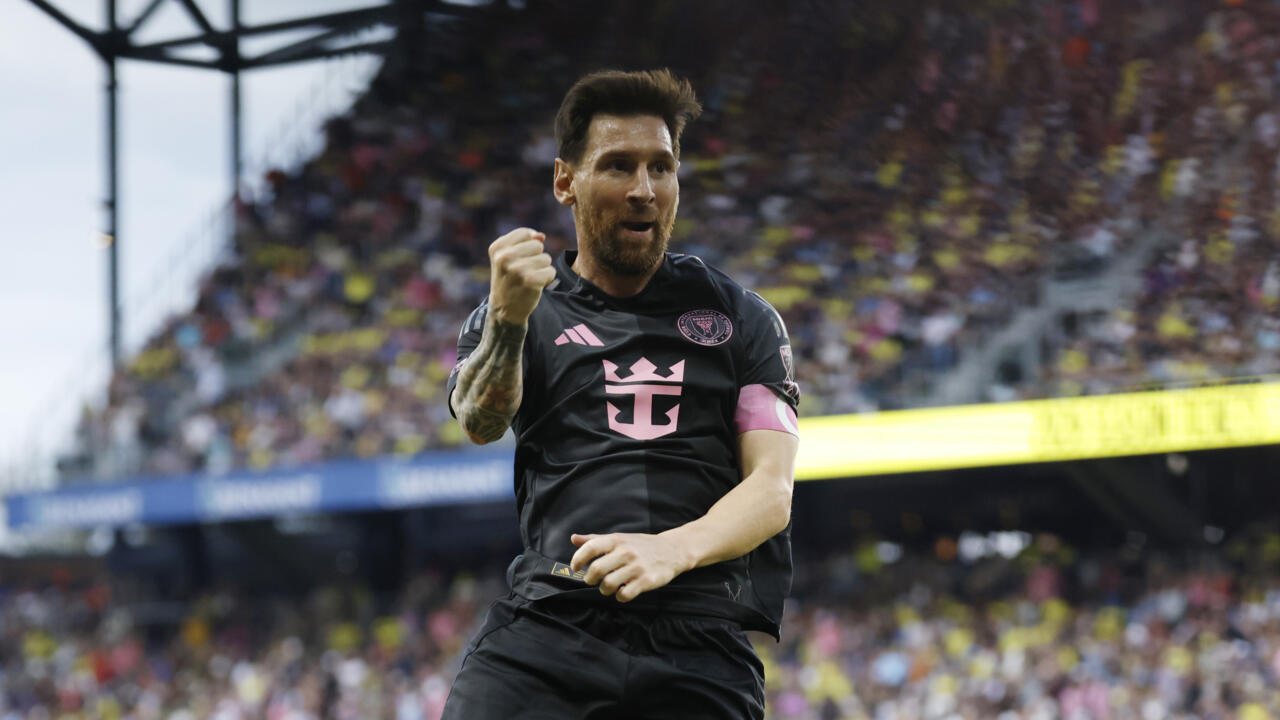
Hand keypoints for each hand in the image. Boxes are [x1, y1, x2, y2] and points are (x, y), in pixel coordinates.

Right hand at [488, 228, 554, 324]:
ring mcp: (517, 269)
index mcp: (497, 248)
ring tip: (529, 278)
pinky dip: (547, 278)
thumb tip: (541, 236)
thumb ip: (524, 241)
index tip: (520, 258)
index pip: (525, 233)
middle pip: (538, 245)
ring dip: (542, 269)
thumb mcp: (508, 257)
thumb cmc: (509, 278)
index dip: (529, 244)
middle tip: (525, 271)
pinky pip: (551, 271)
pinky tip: (536, 285)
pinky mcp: (530, 281)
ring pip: (546, 258)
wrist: (505, 309)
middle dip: (536, 257)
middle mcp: (504, 257)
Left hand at [570, 532, 690, 602]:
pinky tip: (622, 592)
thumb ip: (596, 539)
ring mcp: (637, 567)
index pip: (591, 548)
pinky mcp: (646, 581)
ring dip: (604, 590)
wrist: (673, 550)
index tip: (576, 568)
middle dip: (590, 579)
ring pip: (608, 585)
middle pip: (597, 570)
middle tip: (592, 580)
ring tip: (607, 587)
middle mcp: (626, 552)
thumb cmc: (642, 545)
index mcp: (617, 540)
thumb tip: (573, 538)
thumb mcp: (620, 538)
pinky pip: (624, 594)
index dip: (578, 559)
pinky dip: (619, 596)